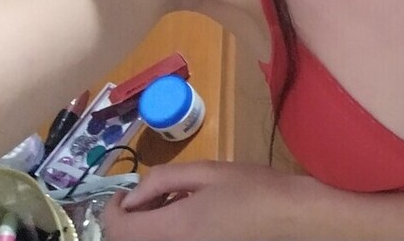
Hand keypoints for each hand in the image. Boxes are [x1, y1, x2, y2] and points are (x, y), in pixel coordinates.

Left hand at [102, 161, 313, 240]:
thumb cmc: (254, 189)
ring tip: (169, 201)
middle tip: (149, 193)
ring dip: (147, 226)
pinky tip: (185, 216)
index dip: (111, 209)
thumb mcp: (209, 172)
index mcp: (173, 229)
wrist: (292, 218)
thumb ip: (164, 179)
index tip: (124, 191)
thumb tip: (134, 194)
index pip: (118, 229)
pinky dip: (165, 232)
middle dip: (129, 217)